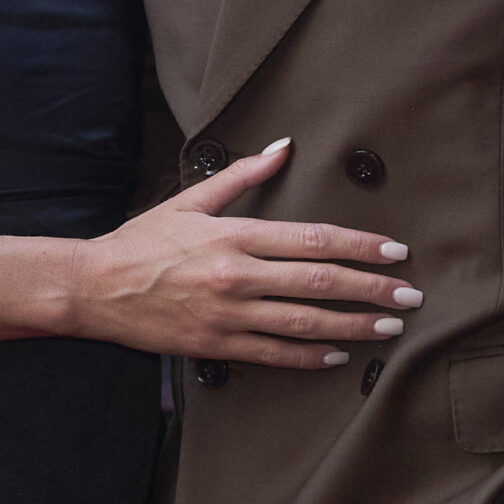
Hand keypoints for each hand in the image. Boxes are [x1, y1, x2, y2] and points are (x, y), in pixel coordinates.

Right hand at [71, 140, 420, 367]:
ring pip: (304, 322)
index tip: (394, 253)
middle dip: (371, 289)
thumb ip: (241, 175)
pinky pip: (273, 354)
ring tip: (388, 327)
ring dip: (352, 324)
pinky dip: (310, 356)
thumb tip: (283, 147)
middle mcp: (237, 275)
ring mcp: (227, 314)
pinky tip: (339, 353)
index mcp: (235, 235)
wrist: (94, 288)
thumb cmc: (142, 241)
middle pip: (319, 282)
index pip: (313, 240)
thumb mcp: (190, 199)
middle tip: (410, 296)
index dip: (360, 247)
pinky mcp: (216, 345)